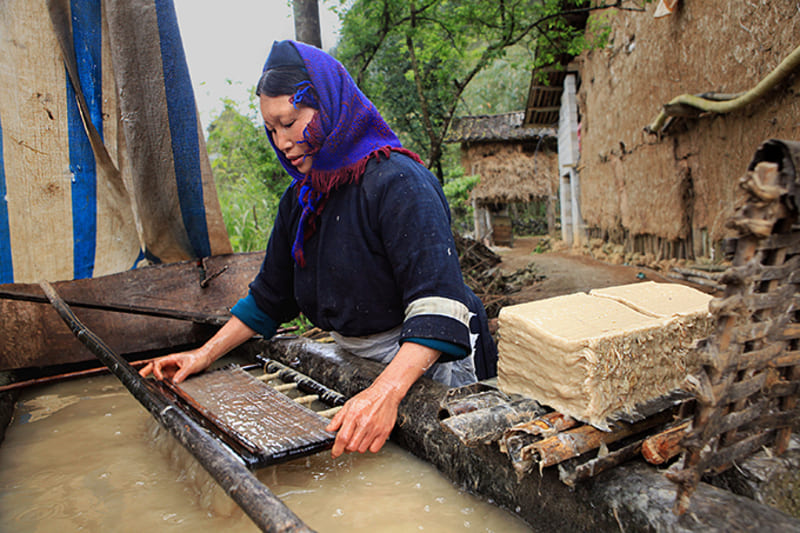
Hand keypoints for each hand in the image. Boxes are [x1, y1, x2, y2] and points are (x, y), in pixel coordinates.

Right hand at [138, 316, 256, 383]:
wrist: (207, 359)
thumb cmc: (199, 358)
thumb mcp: (191, 366)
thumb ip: (182, 373)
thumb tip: (174, 381)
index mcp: (171, 359)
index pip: (157, 364)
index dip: (156, 371)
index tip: (159, 378)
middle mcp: (170, 364)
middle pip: (154, 367)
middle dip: (144, 371)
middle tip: (137, 377)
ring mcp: (172, 370)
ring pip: (159, 374)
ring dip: (152, 377)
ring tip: (143, 382)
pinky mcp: (176, 375)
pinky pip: (167, 379)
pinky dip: (162, 383)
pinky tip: (159, 387)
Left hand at [326, 379, 401, 456]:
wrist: (386, 393)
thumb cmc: (368, 398)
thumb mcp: (349, 404)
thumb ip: (338, 418)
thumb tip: (329, 430)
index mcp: (354, 415)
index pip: (342, 438)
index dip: (336, 449)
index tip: (334, 453)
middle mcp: (365, 423)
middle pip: (351, 447)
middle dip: (346, 447)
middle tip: (348, 442)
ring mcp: (376, 428)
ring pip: (362, 449)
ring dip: (358, 447)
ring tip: (359, 437)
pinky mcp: (385, 432)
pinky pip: (374, 449)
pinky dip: (369, 447)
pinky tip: (368, 438)